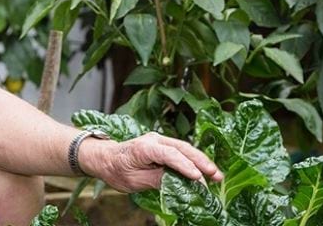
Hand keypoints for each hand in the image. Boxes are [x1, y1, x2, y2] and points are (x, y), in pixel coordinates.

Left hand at [78, 132, 223, 192]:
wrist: (106, 159)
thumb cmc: (117, 169)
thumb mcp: (134, 180)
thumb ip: (157, 180)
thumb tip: (179, 183)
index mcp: (144, 147)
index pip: (168, 154)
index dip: (184, 165)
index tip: (198, 177)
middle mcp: (154, 139)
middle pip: (182, 148)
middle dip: (201, 162)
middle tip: (216, 176)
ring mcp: (160, 141)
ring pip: (185, 148)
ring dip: (202, 161)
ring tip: (216, 175)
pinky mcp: (163, 146)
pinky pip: (182, 152)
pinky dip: (194, 160)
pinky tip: (206, 171)